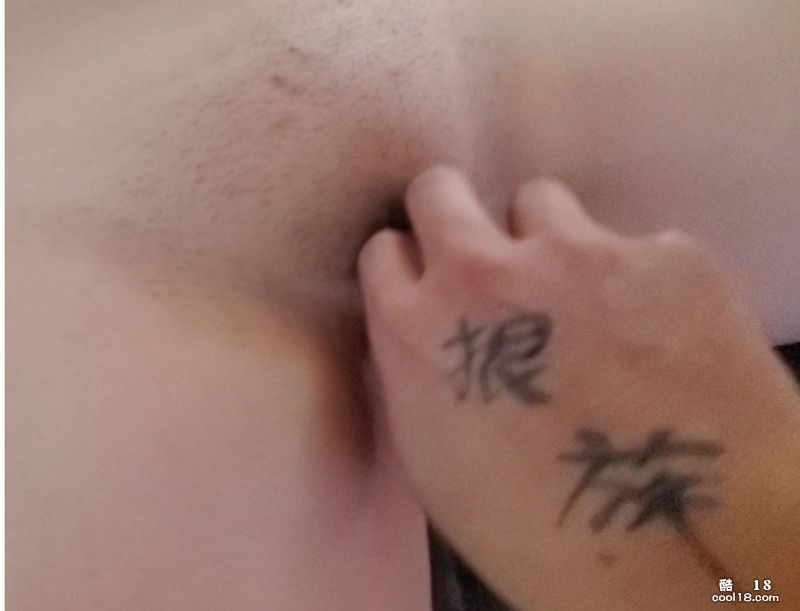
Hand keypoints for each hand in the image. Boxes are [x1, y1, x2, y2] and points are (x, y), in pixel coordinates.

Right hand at [358, 167, 799, 609]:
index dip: (408, 269)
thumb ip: (418, 372)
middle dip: (451, 215)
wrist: (686, 547)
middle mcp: (484, 272)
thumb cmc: (538, 530)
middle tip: (486, 263)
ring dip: (547, 242)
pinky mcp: (666, 254)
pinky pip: (635, 246)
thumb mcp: (435, 459)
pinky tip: (659, 335)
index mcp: (417, 329)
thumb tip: (430, 336)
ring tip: (581, 299)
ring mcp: (578, 253)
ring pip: (540, 202)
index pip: (384, 249)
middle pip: (440, 189)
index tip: (429, 286)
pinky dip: (636, 280)